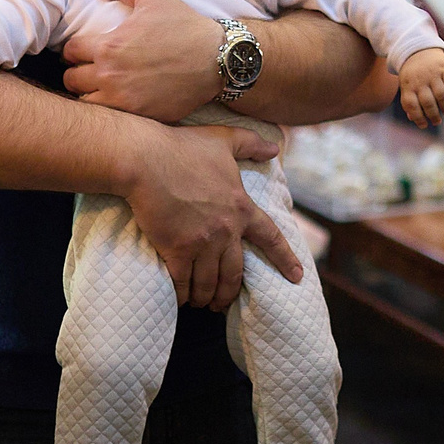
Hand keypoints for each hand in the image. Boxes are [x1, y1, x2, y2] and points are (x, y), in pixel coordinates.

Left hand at [64, 0, 221, 119]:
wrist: (217, 59)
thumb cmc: (184, 26)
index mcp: (109, 47)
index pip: (69, 51)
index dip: (74, 48)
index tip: (84, 49)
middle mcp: (111, 77)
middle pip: (71, 80)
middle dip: (77, 72)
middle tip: (89, 68)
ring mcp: (125, 102)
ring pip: (86, 104)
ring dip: (89, 94)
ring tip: (101, 87)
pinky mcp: (140, 117)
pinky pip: (112, 119)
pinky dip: (111, 110)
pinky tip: (121, 100)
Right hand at [123, 122, 301, 310]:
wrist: (146, 160)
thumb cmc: (183, 147)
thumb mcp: (223, 139)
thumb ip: (251, 144)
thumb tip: (276, 147)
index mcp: (241, 207)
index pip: (270, 238)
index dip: (285, 259)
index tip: (297, 277)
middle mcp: (226, 230)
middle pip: (235, 273)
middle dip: (230, 293)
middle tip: (223, 303)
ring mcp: (202, 243)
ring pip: (210, 282)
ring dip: (206, 297)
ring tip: (201, 303)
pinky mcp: (176, 251)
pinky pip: (184, 282)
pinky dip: (183, 295)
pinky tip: (181, 300)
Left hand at [397, 47, 443, 126]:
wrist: (418, 48)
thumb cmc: (413, 74)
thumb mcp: (407, 86)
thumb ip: (410, 101)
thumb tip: (413, 119)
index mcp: (408, 86)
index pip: (412, 106)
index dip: (418, 118)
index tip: (424, 125)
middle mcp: (420, 80)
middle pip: (428, 103)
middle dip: (434, 116)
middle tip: (437, 121)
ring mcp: (432, 73)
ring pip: (441, 95)